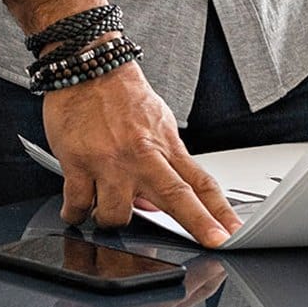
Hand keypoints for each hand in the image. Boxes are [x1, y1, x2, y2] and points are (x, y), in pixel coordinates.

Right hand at [42, 64, 242, 247]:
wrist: (88, 63)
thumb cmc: (120, 94)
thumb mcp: (154, 122)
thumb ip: (159, 163)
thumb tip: (154, 204)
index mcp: (163, 145)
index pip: (199, 182)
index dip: (218, 210)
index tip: (232, 231)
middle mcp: (141, 155)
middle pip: (176, 197)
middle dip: (198, 224)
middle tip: (213, 243)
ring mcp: (110, 161)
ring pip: (116, 216)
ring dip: (109, 219)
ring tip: (102, 206)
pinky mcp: (77, 163)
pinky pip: (77, 206)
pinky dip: (76, 213)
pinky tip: (76, 208)